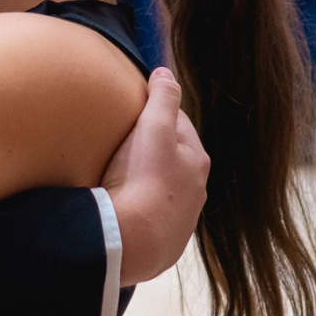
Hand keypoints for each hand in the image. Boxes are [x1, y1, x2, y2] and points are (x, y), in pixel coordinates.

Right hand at [100, 68, 209, 285]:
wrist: (133, 242)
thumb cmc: (143, 180)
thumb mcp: (153, 129)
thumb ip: (162, 98)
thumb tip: (165, 72)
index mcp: (197, 161)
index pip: (178, 125)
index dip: (156, 114)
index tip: (134, 112)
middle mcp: (196, 192)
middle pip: (171, 159)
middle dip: (152, 150)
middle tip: (121, 144)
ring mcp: (181, 221)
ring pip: (163, 191)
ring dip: (146, 182)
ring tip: (118, 177)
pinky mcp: (163, 244)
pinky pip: (151, 219)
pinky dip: (140, 211)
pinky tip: (123, 209)